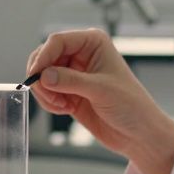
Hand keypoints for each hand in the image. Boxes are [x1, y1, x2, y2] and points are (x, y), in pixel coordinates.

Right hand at [26, 28, 173, 173]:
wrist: (138, 133)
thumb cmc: (132, 106)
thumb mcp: (101, 90)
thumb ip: (70, 81)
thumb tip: (43, 76)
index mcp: (93, 43)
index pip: (58, 41)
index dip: (43, 57)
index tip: (35, 76)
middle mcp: (82, 54)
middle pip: (45, 56)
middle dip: (42, 77)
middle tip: (50, 96)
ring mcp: (74, 73)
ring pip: (42, 75)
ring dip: (45, 92)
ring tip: (62, 105)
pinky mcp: (69, 91)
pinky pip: (46, 91)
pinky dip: (49, 101)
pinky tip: (65, 109)